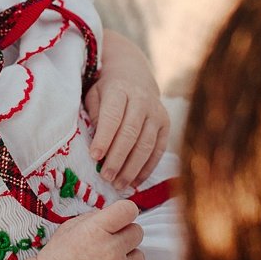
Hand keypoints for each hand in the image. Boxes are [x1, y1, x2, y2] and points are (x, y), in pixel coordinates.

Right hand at [38, 200, 147, 259]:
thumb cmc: (58, 257)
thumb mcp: (71, 227)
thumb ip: (96, 218)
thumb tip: (117, 216)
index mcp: (96, 229)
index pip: (129, 209)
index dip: (125, 213)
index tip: (120, 219)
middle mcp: (110, 249)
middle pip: (137, 232)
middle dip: (125, 236)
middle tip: (108, 245)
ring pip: (140, 257)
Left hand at [84, 30, 169, 189]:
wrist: (134, 75)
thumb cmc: (108, 91)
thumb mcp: (95, 95)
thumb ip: (94, 115)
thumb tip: (96, 143)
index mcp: (120, 90)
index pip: (113, 116)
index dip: (104, 138)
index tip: (94, 157)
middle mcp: (142, 100)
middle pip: (131, 133)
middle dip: (118, 158)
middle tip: (106, 177)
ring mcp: (157, 113)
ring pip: (146, 144)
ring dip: (132, 168)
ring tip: (118, 184)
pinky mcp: (166, 124)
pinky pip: (158, 150)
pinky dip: (147, 168)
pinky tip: (135, 182)